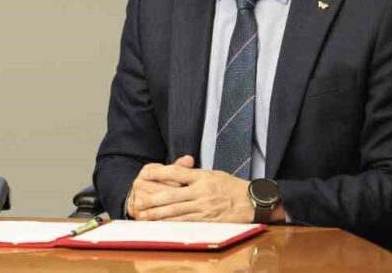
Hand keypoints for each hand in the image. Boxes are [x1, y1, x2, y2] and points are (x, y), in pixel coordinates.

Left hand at [131, 155, 254, 222]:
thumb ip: (193, 173)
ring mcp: (204, 207)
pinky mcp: (208, 220)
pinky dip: (173, 223)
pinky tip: (162, 224)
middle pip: (172, 195)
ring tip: (144, 215)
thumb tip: (177, 167)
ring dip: (159, 214)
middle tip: (138, 201)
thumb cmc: (231, 186)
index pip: (177, 172)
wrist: (253, 202)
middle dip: (153, 199)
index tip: (145, 173)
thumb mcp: (212, 174)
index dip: (159, 173)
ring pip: (177, 211)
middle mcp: (201, 192)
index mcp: (202, 177)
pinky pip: (187, 222)